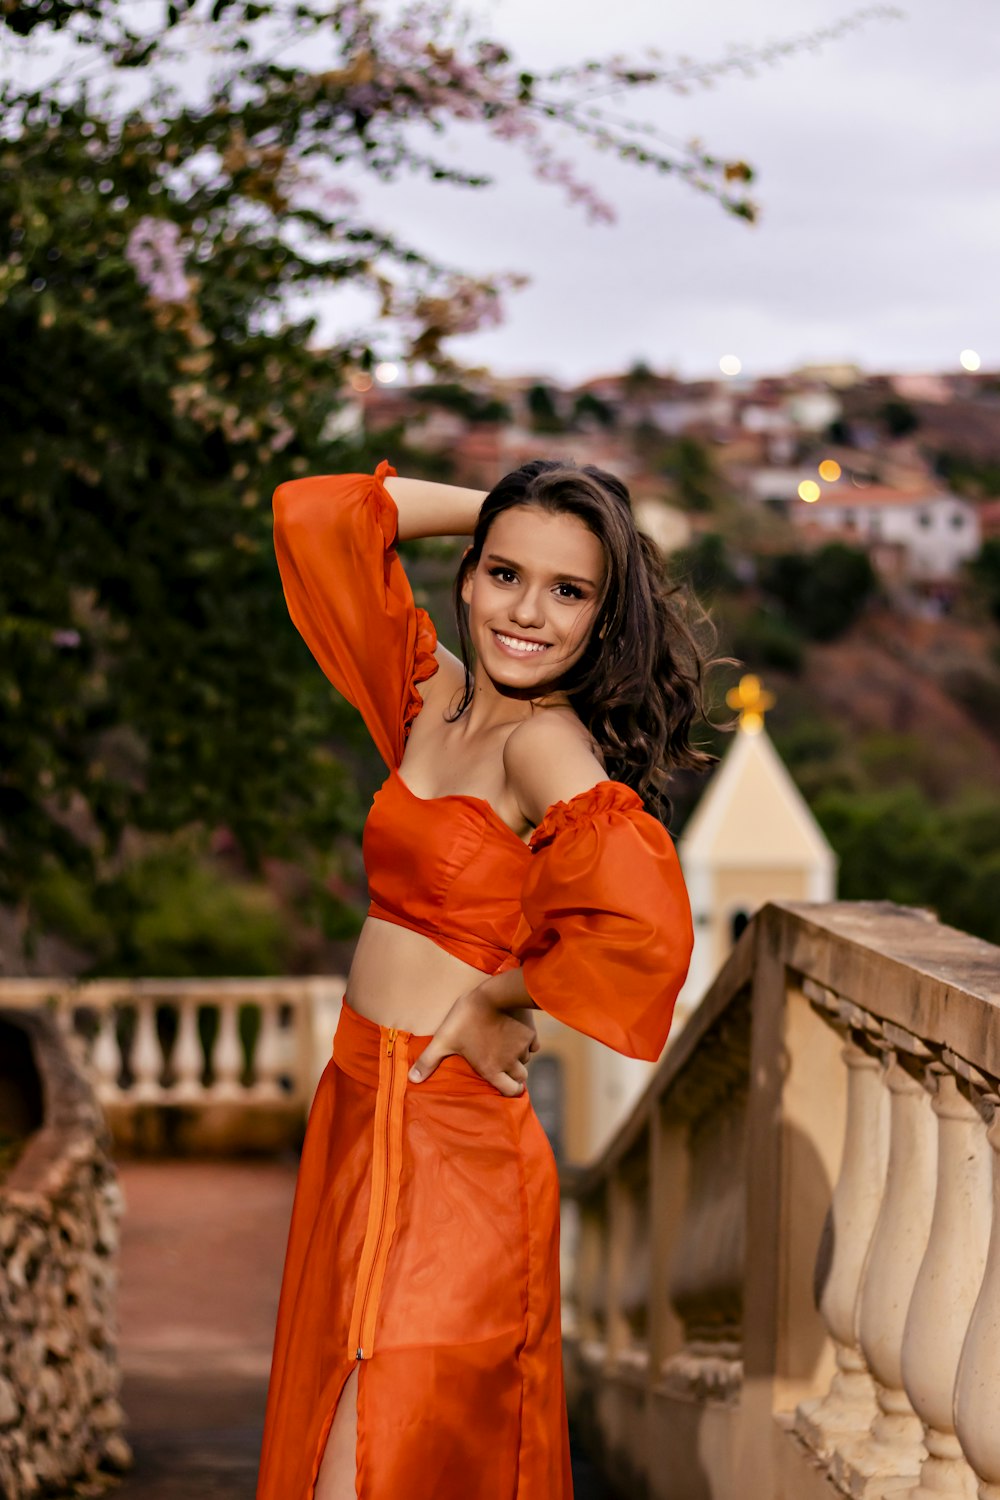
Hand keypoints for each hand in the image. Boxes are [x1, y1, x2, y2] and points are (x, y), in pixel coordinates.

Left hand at [408, 983, 539, 1096]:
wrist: (495, 993)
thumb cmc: (467, 1018)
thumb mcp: (444, 1039)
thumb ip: (429, 1061)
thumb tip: (412, 1080)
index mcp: (492, 1069)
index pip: (510, 1092)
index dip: (510, 1091)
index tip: (506, 1086)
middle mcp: (510, 1062)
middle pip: (521, 1078)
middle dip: (515, 1076)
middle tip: (506, 1069)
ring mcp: (523, 1047)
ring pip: (526, 1059)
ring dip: (519, 1058)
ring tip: (507, 1049)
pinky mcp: (531, 1032)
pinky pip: (534, 1044)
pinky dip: (528, 1043)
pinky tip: (517, 1035)